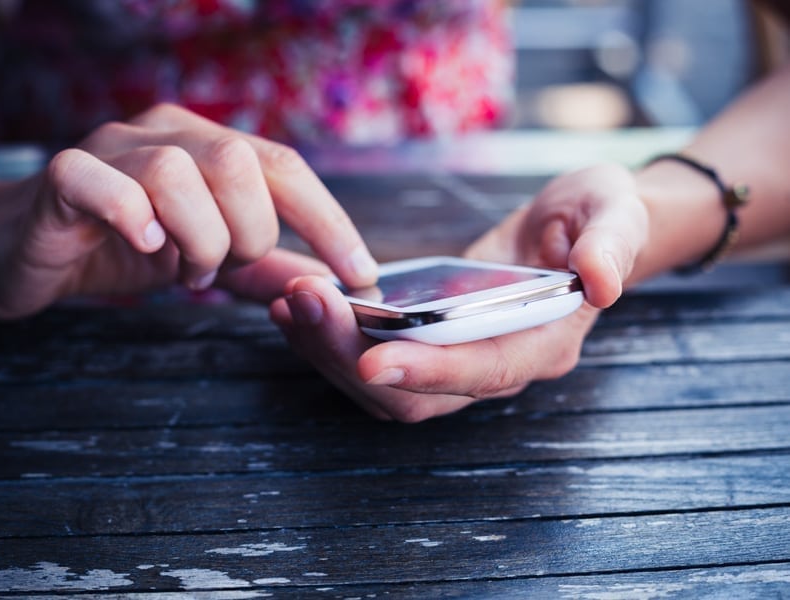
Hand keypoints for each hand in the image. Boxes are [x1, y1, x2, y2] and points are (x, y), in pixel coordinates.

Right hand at [0, 103, 376, 318]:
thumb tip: (326, 284)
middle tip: (221, 268)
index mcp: (207, 147)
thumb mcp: (206, 257)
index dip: (327, 220)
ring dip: (195, 237)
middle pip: (239, 162)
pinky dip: (133, 218)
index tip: (359, 273)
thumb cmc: (120, 247)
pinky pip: (102, 181)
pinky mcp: (62, 176)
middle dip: (248, 232)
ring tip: (182, 270)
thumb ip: (263, 268)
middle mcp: (165, 134)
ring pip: (178, 172)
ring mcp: (111, 149)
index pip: (284, 167)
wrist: (24, 250)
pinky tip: (143, 248)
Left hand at [271, 164, 648, 421]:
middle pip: (418, 394)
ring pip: (385, 388)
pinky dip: (332, 342)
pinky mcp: (429, 345)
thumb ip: (612, 243)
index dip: (431, 371)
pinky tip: (299, 306)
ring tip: (291, 302)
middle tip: (306, 303)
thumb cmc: (599, 217)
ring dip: (331, 352)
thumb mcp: (615, 211)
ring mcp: (459, 361)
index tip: (373, 359)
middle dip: (354, 357)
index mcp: (544, 342)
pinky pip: (374, 361)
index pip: (484, 370)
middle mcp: (496, 365)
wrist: (578, 229)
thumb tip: (601, 282)